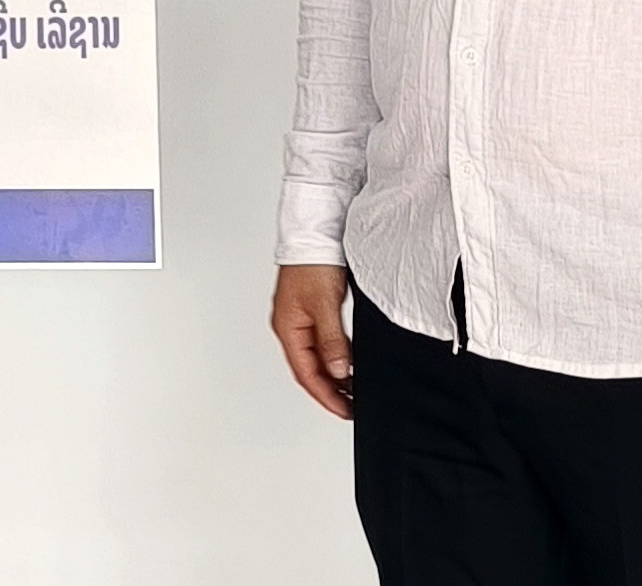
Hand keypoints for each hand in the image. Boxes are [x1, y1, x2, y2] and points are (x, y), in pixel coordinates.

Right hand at [271, 263, 356, 418]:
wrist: (315, 232)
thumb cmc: (312, 262)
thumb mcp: (325, 305)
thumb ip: (331, 341)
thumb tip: (338, 371)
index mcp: (287, 328)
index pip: (306, 373)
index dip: (326, 395)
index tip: (344, 410)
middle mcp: (290, 326)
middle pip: (309, 369)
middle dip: (329, 390)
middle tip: (351, 406)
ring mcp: (299, 319)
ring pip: (315, 358)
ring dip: (333, 375)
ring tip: (354, 389)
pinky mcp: (311, 310)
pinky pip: (321, 344)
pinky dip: (335, 357)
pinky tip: (349, 362)